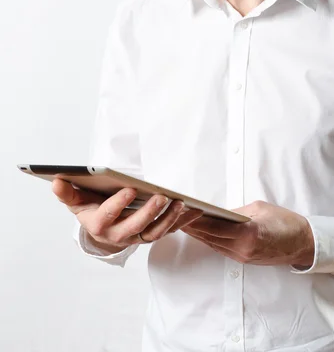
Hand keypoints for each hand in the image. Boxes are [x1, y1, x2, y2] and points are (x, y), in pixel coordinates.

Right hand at [52, 178, 202, 252]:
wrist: (99, 227)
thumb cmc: (88, 206)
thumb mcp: (74, 199)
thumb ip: (66, 192)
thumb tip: (56, 180)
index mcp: (98, 225)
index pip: (108, 216)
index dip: (118, 204)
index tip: (130, 189)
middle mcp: (117, 235)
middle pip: (135, 228)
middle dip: (149, 213)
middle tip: (161, 196)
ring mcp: (136, 237)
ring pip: (154, 233)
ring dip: (169, 219)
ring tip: (180, 202)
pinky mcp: (150, 235)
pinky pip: (168, 230)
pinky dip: (182, 221)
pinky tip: (195, 209)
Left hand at [181, 200, 314, 266]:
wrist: (303, 244)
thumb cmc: (285, 222)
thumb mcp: (260, 208)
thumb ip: (237, 212)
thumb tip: (219, 212)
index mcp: (248, 233)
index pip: (214, 226)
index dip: (196, 219)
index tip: (182, 211)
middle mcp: (243, 248)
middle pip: (210, 237)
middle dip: (192, 226)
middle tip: (175, 215)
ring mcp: (243, 256)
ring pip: (213, 244)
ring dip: (198, 234)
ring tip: (182, 222)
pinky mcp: (244, 260)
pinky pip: (221, 248)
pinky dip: (209, 239)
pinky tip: (201, 232)